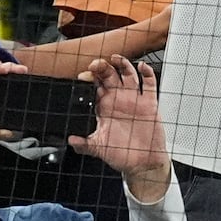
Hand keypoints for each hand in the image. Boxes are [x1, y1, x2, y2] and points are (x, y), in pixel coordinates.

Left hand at [70, 55, 171, 202]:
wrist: (142, 162)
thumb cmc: (121, 154)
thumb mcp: (98, 148)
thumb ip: (84, 144)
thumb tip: (71, 140)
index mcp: (105, 109)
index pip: (96, 87)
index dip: (91, 79)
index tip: (85, 75)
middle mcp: (119, 101)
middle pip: (111, 77)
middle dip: (104, 68)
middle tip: (97, 63)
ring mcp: (135, 100)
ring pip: (128, 75)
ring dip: (123, 65)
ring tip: (115, 58)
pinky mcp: (150, 103)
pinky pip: (149, 84)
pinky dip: (147, 73)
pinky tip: (141, 66)